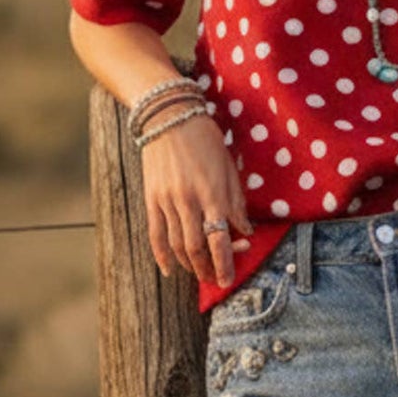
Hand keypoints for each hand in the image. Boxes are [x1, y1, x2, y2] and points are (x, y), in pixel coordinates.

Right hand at [141, 112, 253, 285]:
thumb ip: (236, 202)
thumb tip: (245, 232)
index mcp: (212, 193)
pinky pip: (155, 234)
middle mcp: (188, 201)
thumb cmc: (205, 139)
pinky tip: (169, 269)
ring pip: (177, 246)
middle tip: (216, 280)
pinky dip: (162, 255)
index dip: (225, 263)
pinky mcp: (152, 199)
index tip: (228, 278)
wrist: (168, 116)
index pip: (219, 239)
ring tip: (200, 274)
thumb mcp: (228, 167)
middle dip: (207, 269)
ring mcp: (167, 201)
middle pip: (196, 248)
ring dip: (189, 266)